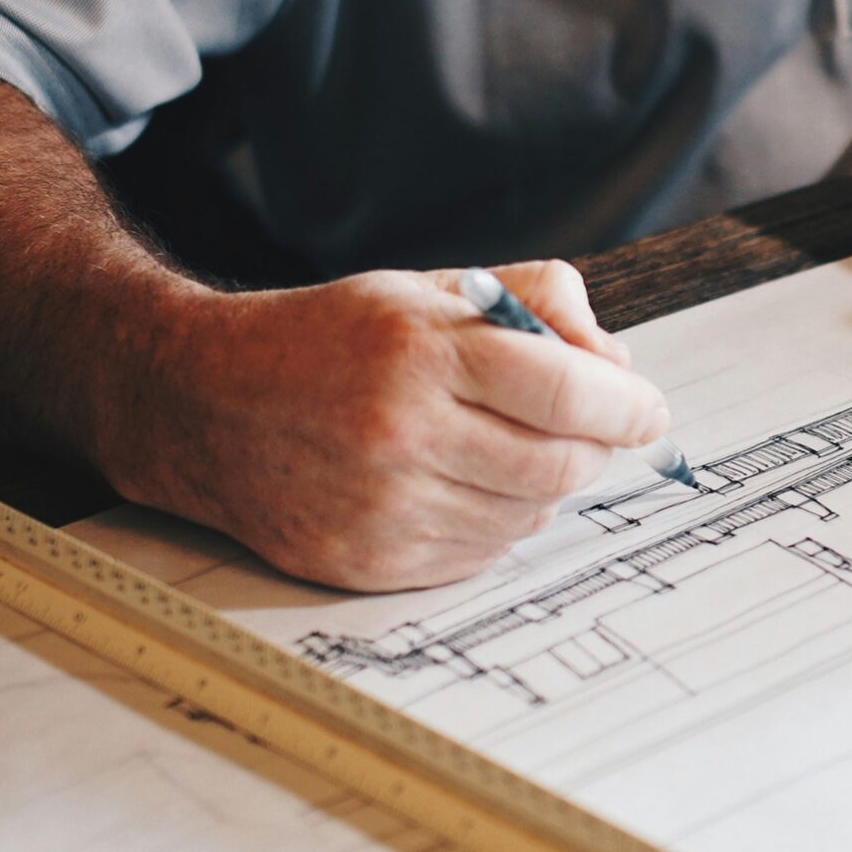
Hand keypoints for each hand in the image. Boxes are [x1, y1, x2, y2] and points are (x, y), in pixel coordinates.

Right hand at [103, 262, 669, 590]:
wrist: (204, 403)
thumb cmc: (328, 339)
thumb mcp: (426, 289)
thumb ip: (534, 302)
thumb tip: (617, 362)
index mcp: (420, 351)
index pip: (569, 391)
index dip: (628, 406)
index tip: (648, 410)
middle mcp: (402, 433)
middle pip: (562, 464)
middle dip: (593, 447)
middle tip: (585, 428)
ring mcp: (384, 507)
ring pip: (529, 516)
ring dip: (542, 486)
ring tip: (503, 448)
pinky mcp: (370, 562)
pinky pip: (481, 555)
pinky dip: (494, 523)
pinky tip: (460, 485)